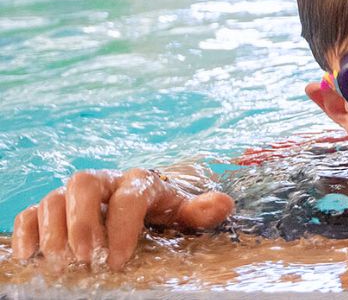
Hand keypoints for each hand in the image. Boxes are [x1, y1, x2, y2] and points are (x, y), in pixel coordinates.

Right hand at [11, 168, 232, 270]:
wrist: (147, 200)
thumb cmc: (166, 209)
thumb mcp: (186, 212)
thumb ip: (201, 210)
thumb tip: (223, 204)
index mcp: (140, 181)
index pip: (130, 195)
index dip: (123, 226)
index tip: (118, 261)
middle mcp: (105, 181)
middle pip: (84, 184)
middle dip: (82, 222)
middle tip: (86, 258)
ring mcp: (76, 194)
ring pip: (54, 197)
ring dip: (54, 231)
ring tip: (62, 264)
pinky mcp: (55, 209)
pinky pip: (31, 212)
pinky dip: (26, 231)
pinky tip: (29, 256)